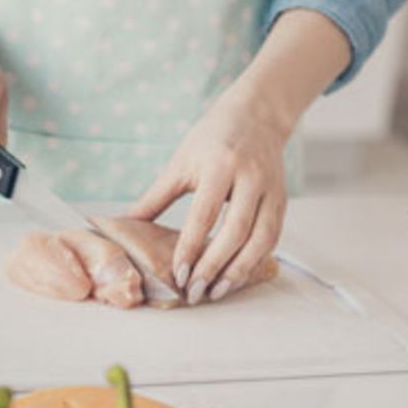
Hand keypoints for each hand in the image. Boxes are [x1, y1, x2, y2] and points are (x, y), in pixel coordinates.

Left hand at [129, 89, 293, 303]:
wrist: (257, 115)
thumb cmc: (213, 138)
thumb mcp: (181, 162)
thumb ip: (155, 197)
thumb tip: (126, 225)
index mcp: (220, 164)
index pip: (204, 213)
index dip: (192, 246)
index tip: (179, 274)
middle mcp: (250, 177)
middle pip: (236, 231)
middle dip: (215, 266)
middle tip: (196, 291)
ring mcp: (271, 190)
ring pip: (261, 239)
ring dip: (239, 270)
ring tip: (217, 291)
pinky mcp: (282, 200)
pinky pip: (272, 238)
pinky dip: (255, 261)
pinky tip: (237, 275)